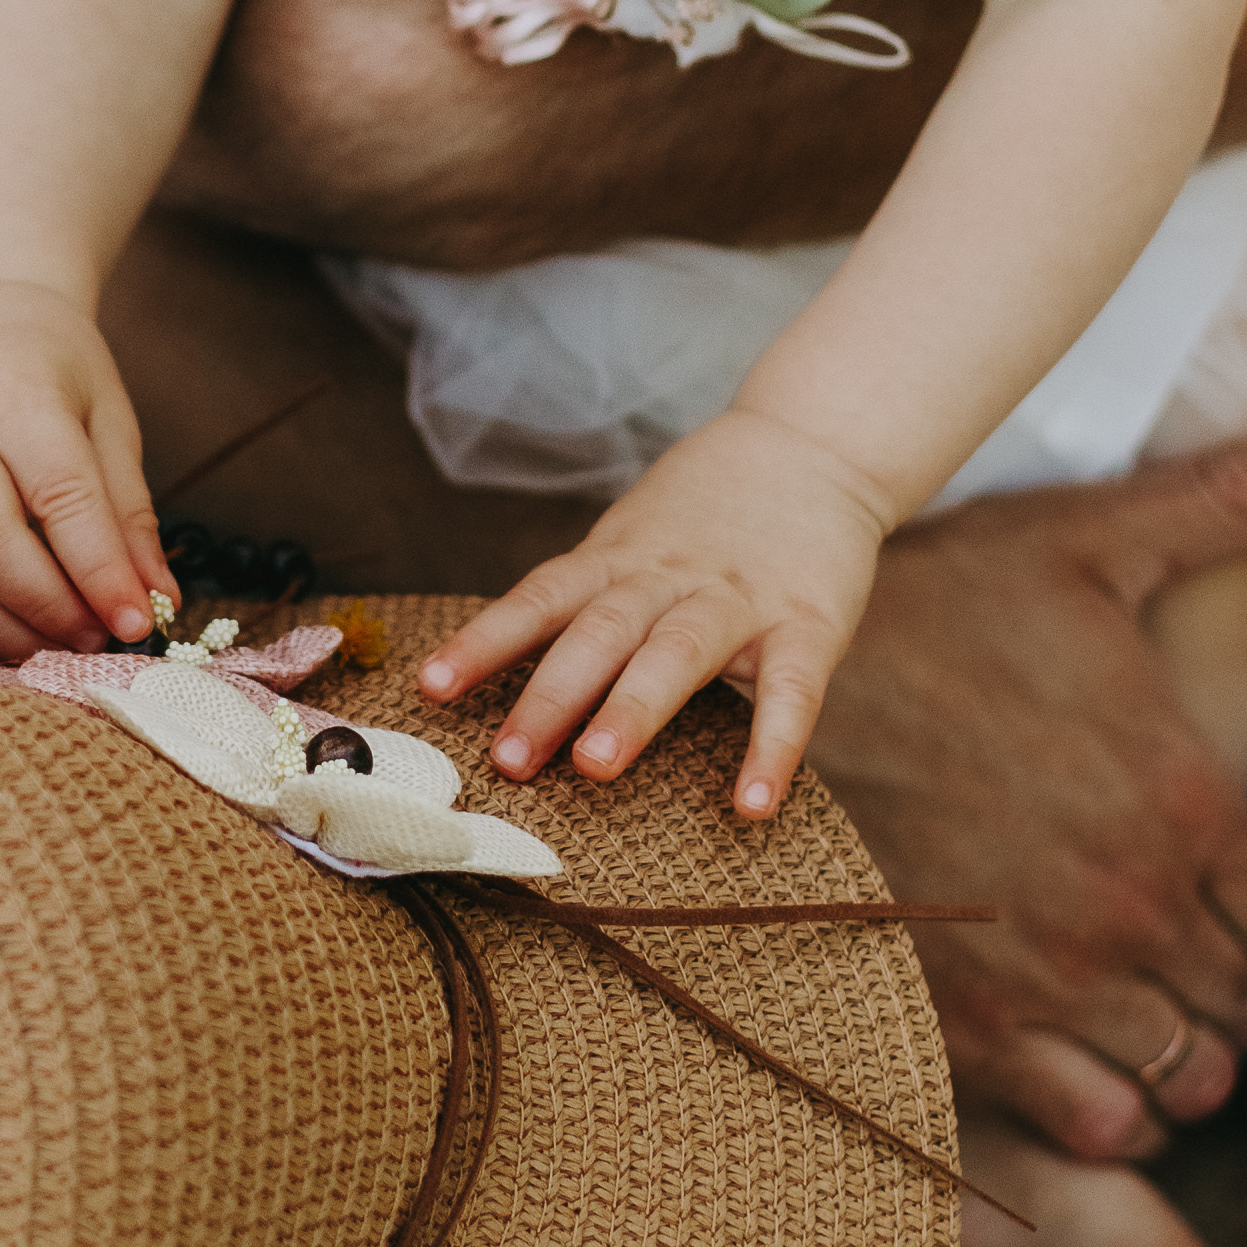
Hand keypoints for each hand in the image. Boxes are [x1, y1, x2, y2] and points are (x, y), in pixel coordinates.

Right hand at [0, 283, 173, 665]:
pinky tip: (2, 652)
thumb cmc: (54, 376)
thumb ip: (129, 512)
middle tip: (95, 641)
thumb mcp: (108, 422)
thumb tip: (155, 600)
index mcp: (10, 394)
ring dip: (0, 632)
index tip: (138, 622)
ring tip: (56, 650)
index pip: (57, 493)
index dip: (98, 568)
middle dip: (45, 607)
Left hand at [417, 409, 889, 807]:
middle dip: (549, 696)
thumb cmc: (708, 511)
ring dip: (633, 710)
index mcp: (618, 559)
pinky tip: (752, 805)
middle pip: (599, 633)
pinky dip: (772, 749)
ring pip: (677, 653)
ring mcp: (739, 599)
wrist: (814, 441)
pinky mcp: (809, 622)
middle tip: (508, 759)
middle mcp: (668, 578)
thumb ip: (587, 597)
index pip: (541, 597)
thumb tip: (506, 669)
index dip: (485, 640)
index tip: (432, 688)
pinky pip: (790, 691)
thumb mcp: (634, 538)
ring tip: (595, 768)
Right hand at [812, 427, 1246, 1161]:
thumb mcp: (1077, 545)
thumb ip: (1221, 505)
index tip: (1226, 899)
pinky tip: (1071, 1049)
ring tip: (1131, 1008)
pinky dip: (1105, 1105)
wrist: (759, 700)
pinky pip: (1096, 1122)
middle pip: (1241, 1008)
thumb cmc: (924, 616)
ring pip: (1182, 1076)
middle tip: (1173, 952)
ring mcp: (1052, 977)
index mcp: (1179, 800)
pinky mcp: (972, 1028)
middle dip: (1221, 986)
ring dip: (1172, 1054)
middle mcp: (1133, 905)